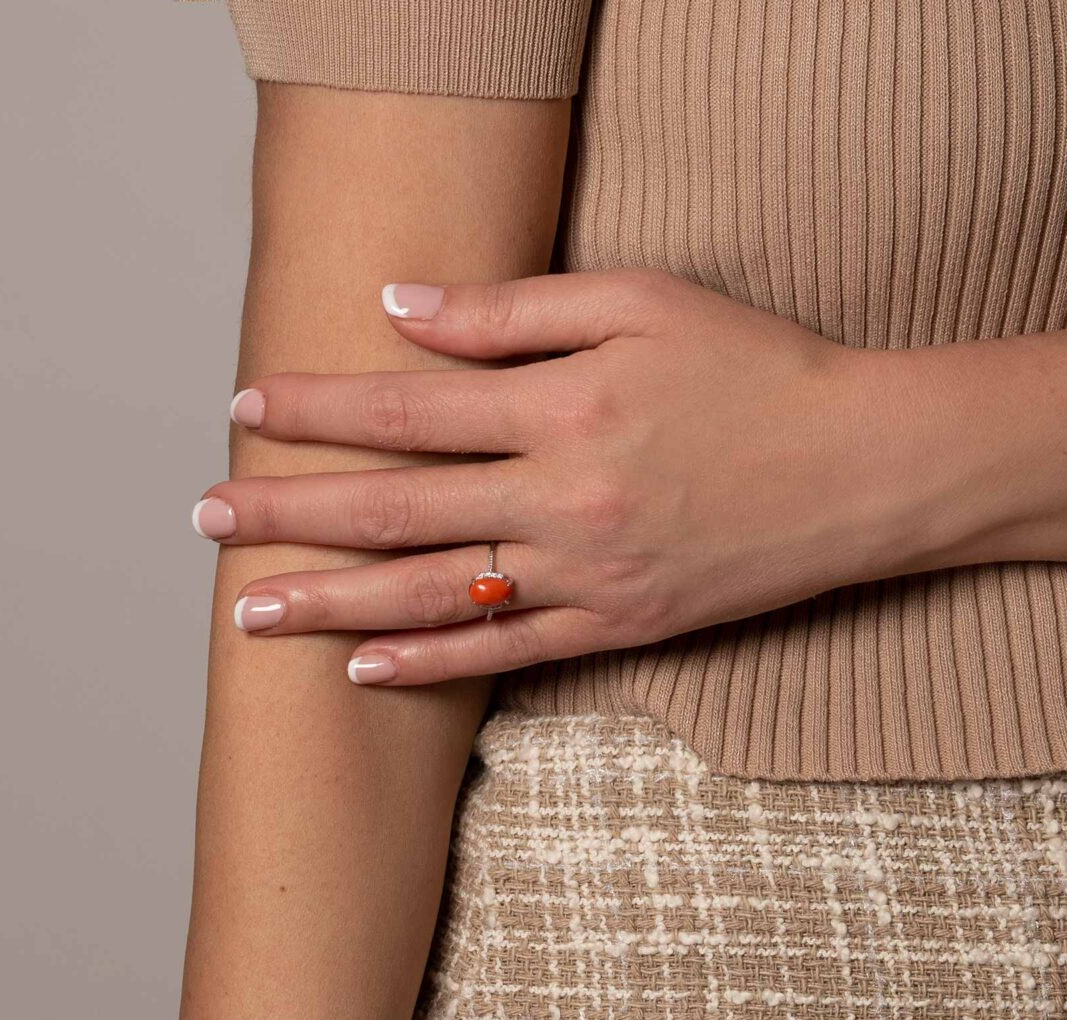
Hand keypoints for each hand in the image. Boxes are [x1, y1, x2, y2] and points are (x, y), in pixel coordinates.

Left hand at [193, 268, 919, 685]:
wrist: (863, 468)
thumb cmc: (755, 369)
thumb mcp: (640, 303)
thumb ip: (512, 312)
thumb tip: (399, 307)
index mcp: (562, 408)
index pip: (405, 409)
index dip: (316, 409)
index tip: (243, 409)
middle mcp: (561, 498)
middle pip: (395, 510)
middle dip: (287, 514)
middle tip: (203, 521)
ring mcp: (588, 574)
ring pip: (434, 594)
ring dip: (332, 602)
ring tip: (248, 611)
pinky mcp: (619, 627)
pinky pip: (508, 653)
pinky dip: (431, 662)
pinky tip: (362, 668)